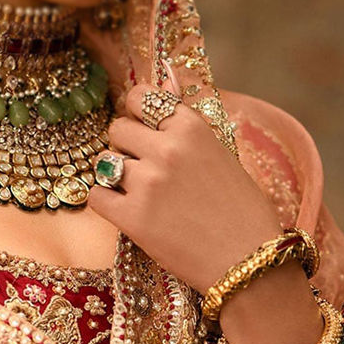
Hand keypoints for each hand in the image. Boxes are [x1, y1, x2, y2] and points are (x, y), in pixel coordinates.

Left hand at [87, 83, 282, 294]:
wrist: (247, 261)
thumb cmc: (242, 212)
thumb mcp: (221, 155)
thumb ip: (186, 126)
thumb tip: (164, 81)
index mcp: (191, 127)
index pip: (141, 98)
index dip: (136, 114)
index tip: (141, 129)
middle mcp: (167, 149)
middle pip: (117, 129)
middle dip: (125, 146)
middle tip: (142, 169)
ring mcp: (146, 183)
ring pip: (104, 162)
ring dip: (115, 175)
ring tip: (138, 193)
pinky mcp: (132, 217)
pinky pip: (96, 196)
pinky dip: (105, 202)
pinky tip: (123, 210)